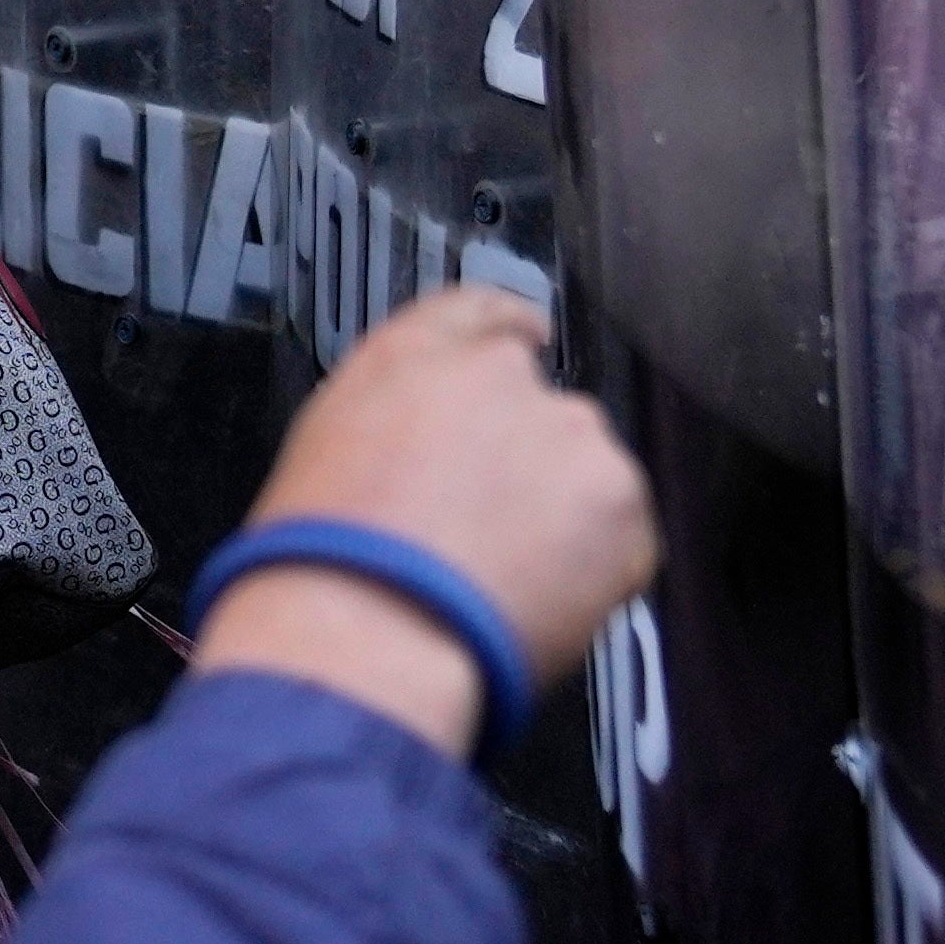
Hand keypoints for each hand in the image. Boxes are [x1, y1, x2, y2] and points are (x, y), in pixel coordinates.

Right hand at [193, 290, 651, 758]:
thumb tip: (425, 445)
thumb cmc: (323, 560)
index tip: (527, 341)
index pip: (480, 313)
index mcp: (416, 356)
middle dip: (525, 464)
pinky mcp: (622, 504)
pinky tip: (535, 602)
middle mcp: (502, 378)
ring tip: (504, 581)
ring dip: (563, 517)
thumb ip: (392, 420)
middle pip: (538, 410)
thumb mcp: (322, 453)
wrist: (368, 630)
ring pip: (585, 475)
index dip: (506, 331)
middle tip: (484, 532)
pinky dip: (596, 573)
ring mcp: (571, 437)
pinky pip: (622, 540)